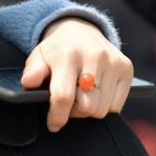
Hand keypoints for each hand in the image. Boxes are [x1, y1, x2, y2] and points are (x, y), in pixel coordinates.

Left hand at [22, 17, 133, 131]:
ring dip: (89, 110)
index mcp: (67, 56)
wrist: (81, 30)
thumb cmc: (57, 49)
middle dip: (74, 112)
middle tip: (67, 105)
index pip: (64, 95)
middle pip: (88, 107)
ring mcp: (113, 63)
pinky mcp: (126, 69)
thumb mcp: (38, 56)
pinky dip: (104, 106)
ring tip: (79, 98)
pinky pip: (117, 105)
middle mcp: (94, 57)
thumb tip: (28, 84)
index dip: (57, 115)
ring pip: (103, 109)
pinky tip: (94, 94)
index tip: (53, 125)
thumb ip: (32, 72)